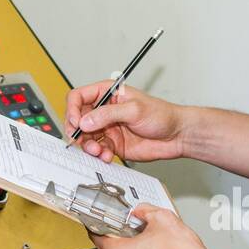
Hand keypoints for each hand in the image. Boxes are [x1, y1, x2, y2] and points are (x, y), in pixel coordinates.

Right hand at [65, 81, 186, 162]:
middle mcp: (104, 110)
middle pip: (77, 119)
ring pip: (85, 137)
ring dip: (88, 146)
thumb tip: (85, 121)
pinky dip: (99, 155)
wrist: (176, 136)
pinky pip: (97, 150)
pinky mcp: (112, 144)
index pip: (78, 97)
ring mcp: (106, 128)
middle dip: (77, 132)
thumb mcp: (134, 110)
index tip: (76, 122)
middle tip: (82, 141)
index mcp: (107, 93)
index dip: (72, 109)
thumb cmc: (162, 115)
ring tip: (99, 151)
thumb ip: (108, 114)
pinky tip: (108, 156)